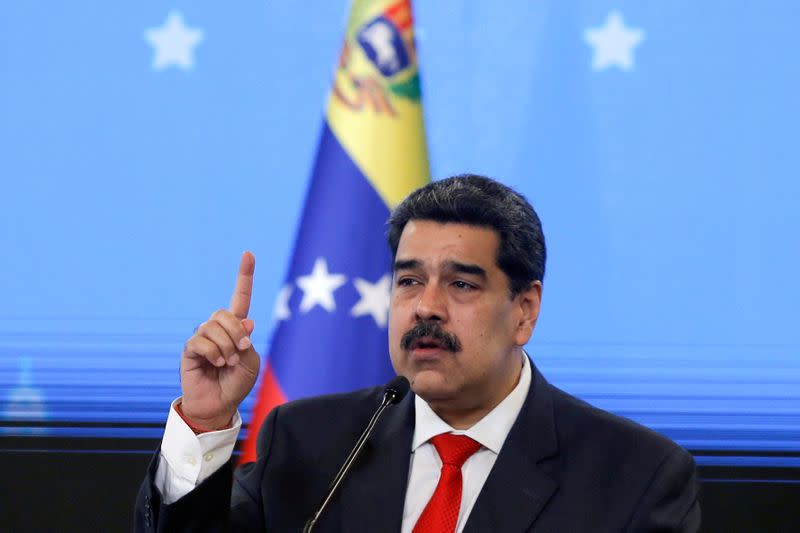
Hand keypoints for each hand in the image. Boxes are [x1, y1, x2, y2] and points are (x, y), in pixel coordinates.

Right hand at [179, 251, 259, 429]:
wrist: (220, 404)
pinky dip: (213, 354)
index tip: (248, 253)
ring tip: (226, 364)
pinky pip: (201, 341)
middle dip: (237, 332)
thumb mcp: (251, 362)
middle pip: (225, 313)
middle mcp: (217, 327)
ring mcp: (202, 337)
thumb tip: (246, 320)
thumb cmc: (236, 382)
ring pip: (213, 327)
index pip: (240, 297)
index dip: (244, 276)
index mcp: (236, 327)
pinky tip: (215, 365)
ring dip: (225, 348)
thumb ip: (249, 341)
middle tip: (240, 352)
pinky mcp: (190, 349)